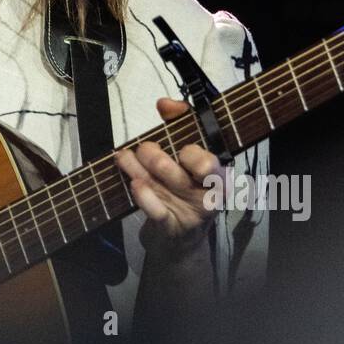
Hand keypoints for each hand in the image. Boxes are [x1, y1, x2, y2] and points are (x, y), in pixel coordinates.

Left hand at [114, 97, 225, 260]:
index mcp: (218, 173)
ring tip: (124, 156)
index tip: (176, 139)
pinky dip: (144, 196)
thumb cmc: (182, 189)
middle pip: (190, 164)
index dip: (192, 148)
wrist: (178, 239)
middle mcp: (210, 192)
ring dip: (140, 166)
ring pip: (168, 182)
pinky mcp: (173, 228)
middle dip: (159, 152)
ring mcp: (193, 212)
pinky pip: (158, 211)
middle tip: (144, 149)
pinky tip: (133, 183)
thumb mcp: (183, 158)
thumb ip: (179, 124)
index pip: (211, 157)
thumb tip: (166, 103)